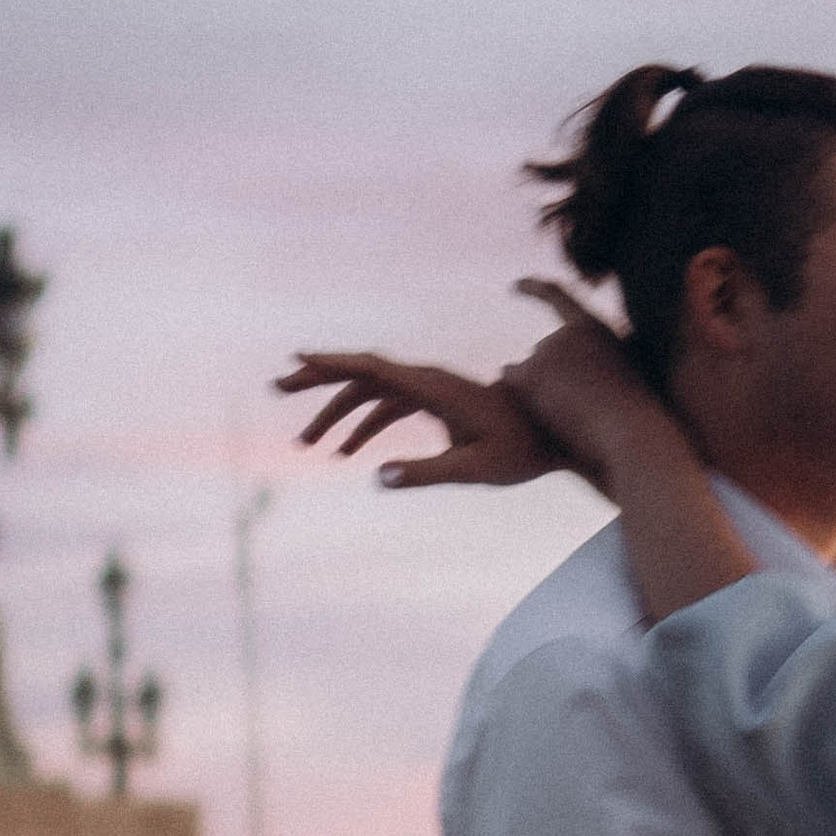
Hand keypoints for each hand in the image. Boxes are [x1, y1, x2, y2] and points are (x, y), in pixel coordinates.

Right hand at [274, 350, 563, 488]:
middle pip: (363, 373)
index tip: (296, 357)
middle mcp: (428, 381)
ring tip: (304, 445)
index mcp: (433, 388)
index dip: (333, 361)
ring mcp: (431, 391)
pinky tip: (346, 454)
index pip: (374, 367)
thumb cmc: (524, 452)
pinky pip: (390, 408)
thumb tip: (379, 478)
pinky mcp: (438, 404)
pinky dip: (365, 426)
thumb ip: (429, 472)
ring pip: (372, 393)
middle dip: (319, 380)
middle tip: (276, 389)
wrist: (558, 437)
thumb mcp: (477, 468)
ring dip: (337, 415)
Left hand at [500, 284, 681, 483]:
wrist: (629, 433)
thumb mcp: (621, 378)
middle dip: (551, 380)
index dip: (535, 289)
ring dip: (540, 393)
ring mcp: (548, 349)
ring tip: (573, 414)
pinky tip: (547, 412)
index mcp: (596, 327)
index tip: (515, 286)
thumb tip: (532, 365)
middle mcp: (569, 331)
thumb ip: (589, 363)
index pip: (558, 298)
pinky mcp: (531, 372)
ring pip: (526, 371)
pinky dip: (521, 395)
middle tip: (581, 406)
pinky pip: (510, 378)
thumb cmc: (629, 417)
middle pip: (543, 353)